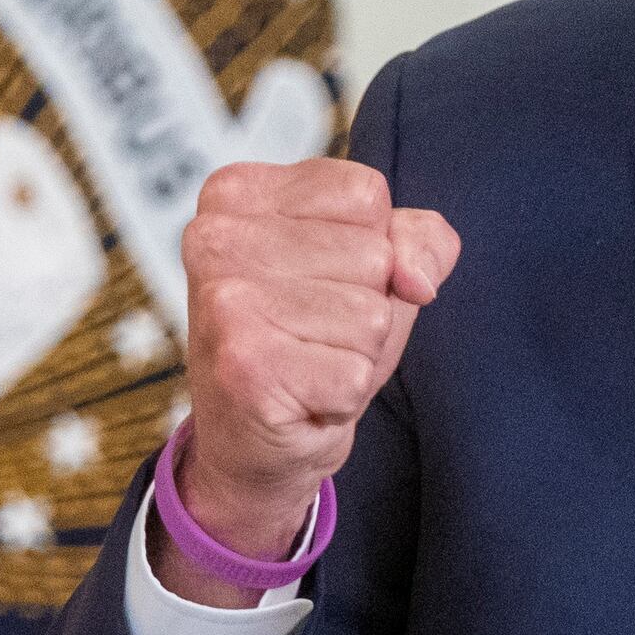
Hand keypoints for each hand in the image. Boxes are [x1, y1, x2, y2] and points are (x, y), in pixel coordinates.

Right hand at [154, 159, 458, 605]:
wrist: (255, 441)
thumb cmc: (310, 338)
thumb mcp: (372, 268)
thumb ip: (418, 240)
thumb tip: (416, 280)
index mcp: (236, 193)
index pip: (364, 193)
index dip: (372, 246)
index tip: (319, 279)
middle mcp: (216, 238)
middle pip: (373, 254)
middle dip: (365, 304)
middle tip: (311, 332)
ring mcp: (225, 303)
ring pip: (370, 315)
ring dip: (355, 353)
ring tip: (307, 363)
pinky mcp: (244, 367)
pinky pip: (356, 374)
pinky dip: (343, 396)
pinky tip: (301, 397)